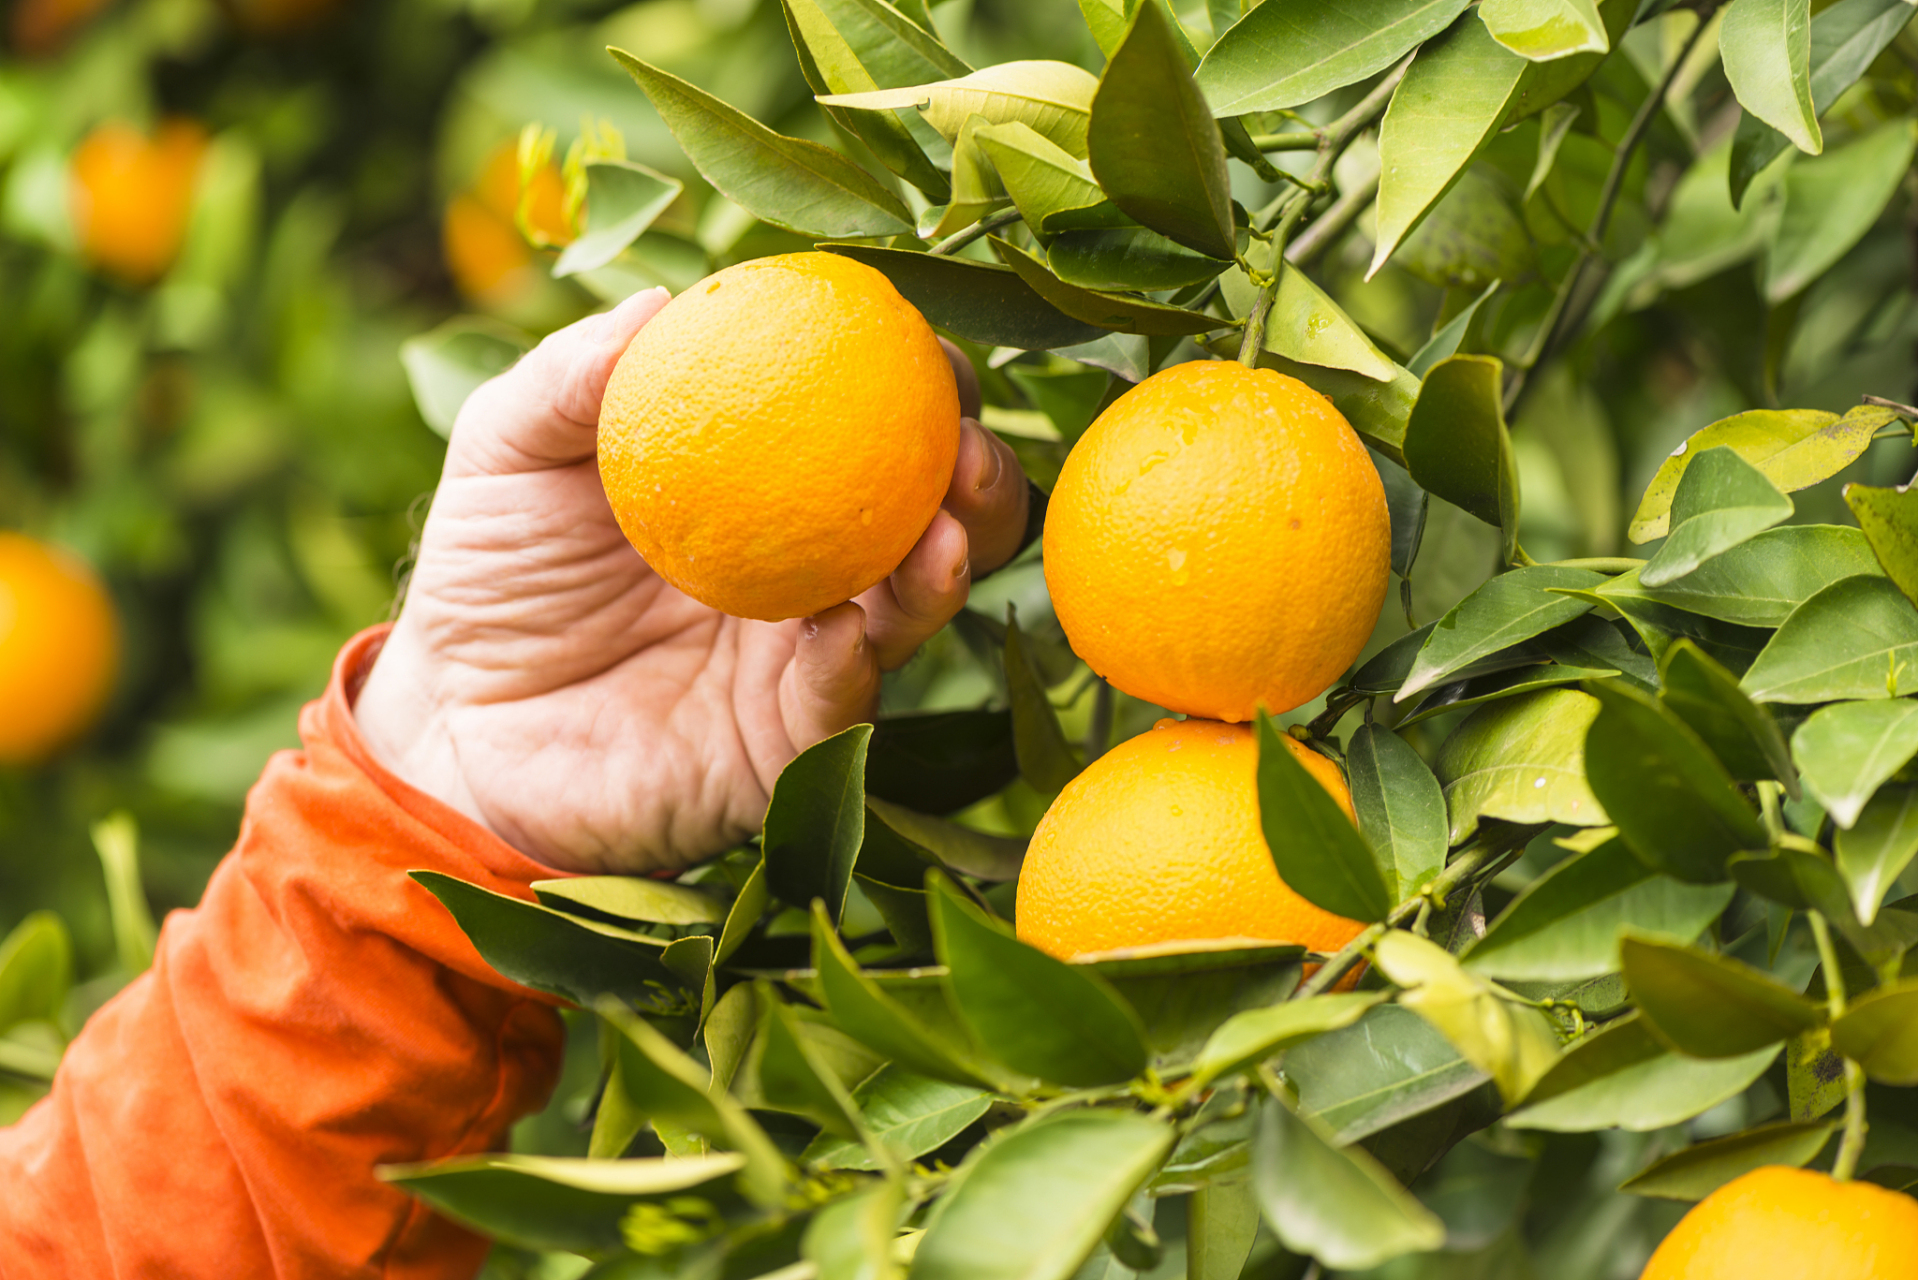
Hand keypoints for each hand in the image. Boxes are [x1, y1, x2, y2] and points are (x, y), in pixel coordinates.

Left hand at [354, 289, 1026, 872]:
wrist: (457, 725)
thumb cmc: (486, 578)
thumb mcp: (507, 455)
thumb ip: (569, 378)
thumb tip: (659, 300)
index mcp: (763, 485)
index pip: (865, 419)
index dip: (913, 377)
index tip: (922, 343)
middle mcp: (811, 565)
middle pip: (932, 509)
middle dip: (976, 470)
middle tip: (963, 438)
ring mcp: (807, 656)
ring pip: (913, 605)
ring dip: (949, 561)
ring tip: (950, 522)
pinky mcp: (787, 742)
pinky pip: (844, 697)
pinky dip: (861, 654)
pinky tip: (854, 618)